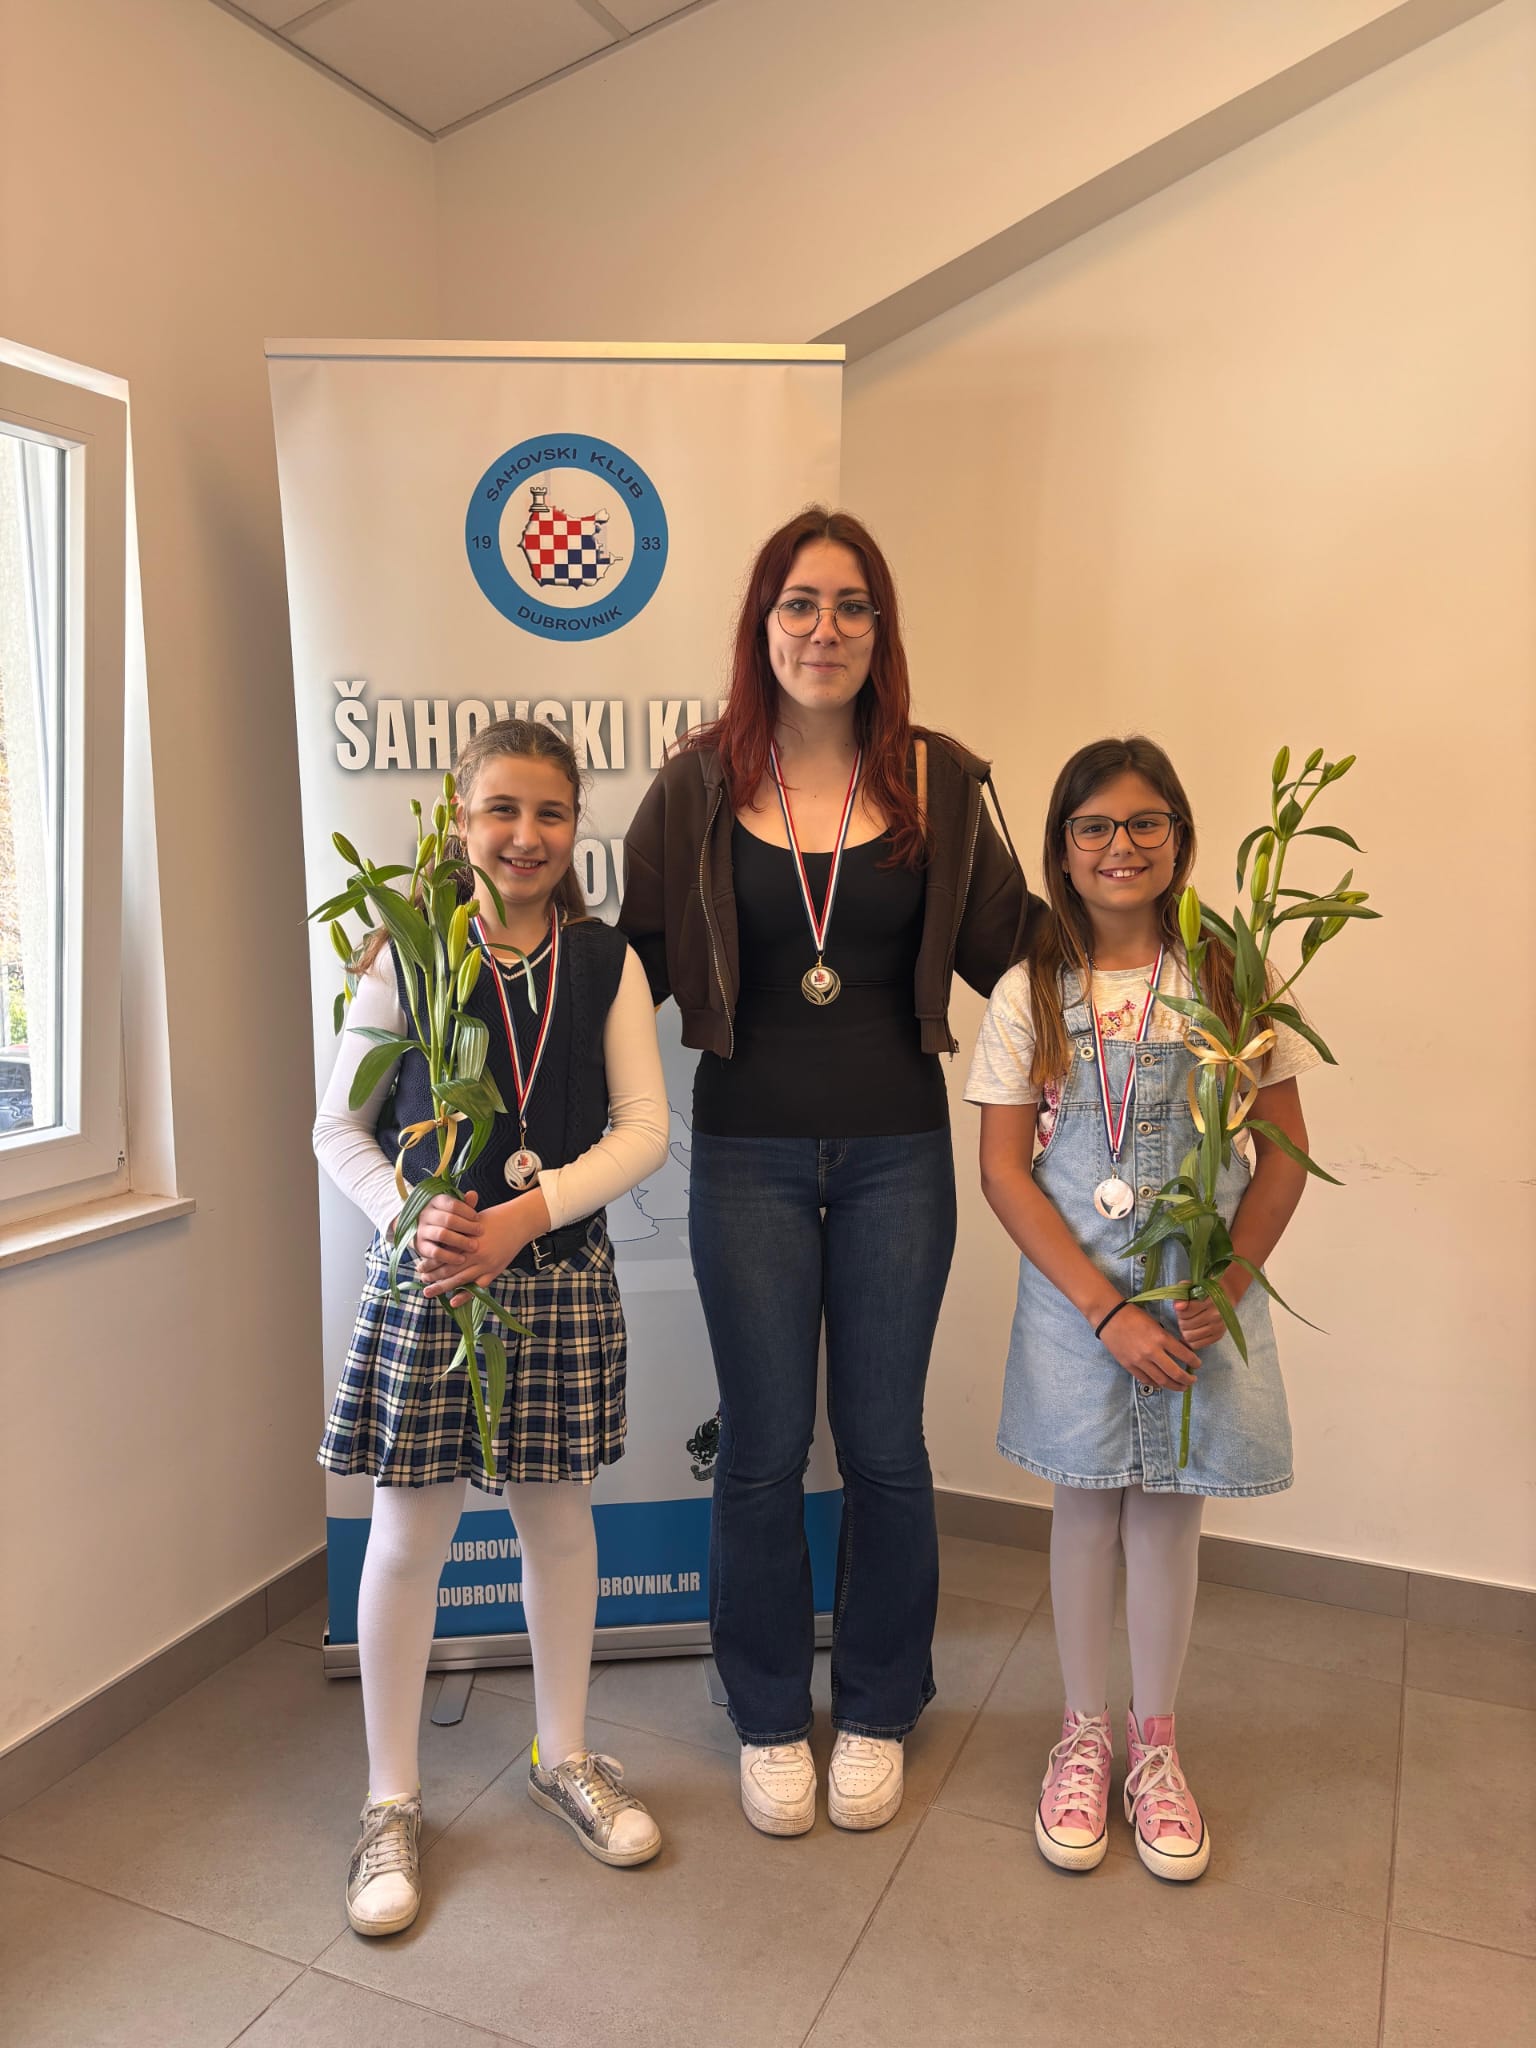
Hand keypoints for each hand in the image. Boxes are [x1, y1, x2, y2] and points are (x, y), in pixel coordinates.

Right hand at [414, 1189, 482, 1277]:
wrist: (423, 1231)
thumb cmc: (447, 1218)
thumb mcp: (454, 1209)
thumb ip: (465, 1204)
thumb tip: (473, 1194)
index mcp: (434, 1202)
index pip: (452, 1204)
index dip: (467, 1211)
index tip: (478, 1218)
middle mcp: (425, 1214)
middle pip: (448, 1219)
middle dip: (466, 1226)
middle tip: (480, 1231)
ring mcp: (421, 1230)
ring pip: (442, 1235)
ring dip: (460, 1241)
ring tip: (474, 1246)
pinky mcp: (420, 1246)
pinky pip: (435, 1252)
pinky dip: (449, 1256)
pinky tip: (462, 1259)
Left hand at [421, 1193, 541, 1304]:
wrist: (520, 1222)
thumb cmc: (495, 1217)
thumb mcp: (473, 1220)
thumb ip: (456, 1231)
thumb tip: (436, 1241)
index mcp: (467, 1240)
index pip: (442, 1254)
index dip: (429, 1262)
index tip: (419, 1267)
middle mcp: (474, 1254)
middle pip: (448, 1269)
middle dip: (432, 1276)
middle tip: (421, 1280)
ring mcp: (485, 1265)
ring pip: (459, 1280)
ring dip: (442, 1287)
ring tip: (428, 1292)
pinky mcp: (494, 1271)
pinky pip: (477, 1287)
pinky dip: (464, 1295)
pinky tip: (453, 1300)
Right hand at [1098, 1304, 1201, 1390]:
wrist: (1109, 1317)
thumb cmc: (1133, 1315)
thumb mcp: (1155, 1323)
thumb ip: (1166, 1338)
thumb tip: (1179, 1351)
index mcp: (1161, 1337)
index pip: (1185, 1355)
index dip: (1194, 1362)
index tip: (1197, 1365)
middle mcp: (1152, 1352)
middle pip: (1175, 1373)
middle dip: (1187, 1380)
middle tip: (1192, 1381)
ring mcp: (1140, 1361)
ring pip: (1162, 1380)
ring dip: (1174, 1386)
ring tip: (1180, 1387)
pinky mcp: (1129, 1366)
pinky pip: (1146, 1380)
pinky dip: (1156, 1384)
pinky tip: (1161, 1384)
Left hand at [1174, 1273, 1248, 1350]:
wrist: (1225, 1296)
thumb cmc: (1205, 1290)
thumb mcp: (1192, 1287)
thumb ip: (1182, 1295)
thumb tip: (1177, 1307)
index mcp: (1210, 1301)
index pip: (1186, 1312)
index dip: (1179, 1311)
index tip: (1181, 1307)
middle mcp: (1216, 1315)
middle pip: (1186, 1325)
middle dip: (1181, 1320)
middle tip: (1183, 1316)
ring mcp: (1218, 1327)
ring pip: (1190, 1336)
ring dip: (1184, 1330)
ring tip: (1187, 1323)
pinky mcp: (1218, 1336)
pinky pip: (1197, 1345)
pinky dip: (1190, 1340)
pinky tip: (1191, 1332)